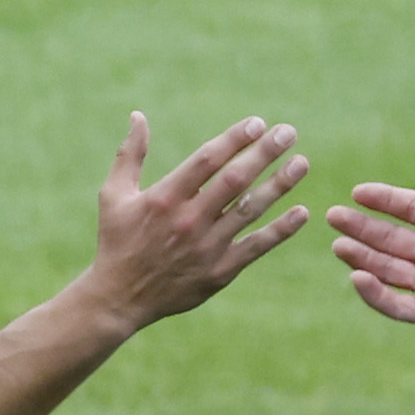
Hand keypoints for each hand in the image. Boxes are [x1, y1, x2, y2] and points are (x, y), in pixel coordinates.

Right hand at [85, 114, 309, 332]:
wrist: (120, 298)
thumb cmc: (117, 241)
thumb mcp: (113, 195)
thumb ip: (129, 155)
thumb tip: (138, 116)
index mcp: (165, 197)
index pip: (207, 160)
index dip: (235, 139)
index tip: (258, 123)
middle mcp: (189, 220)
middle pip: (235, 180)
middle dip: (265, 153)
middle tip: (288, 133)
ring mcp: (207, 247)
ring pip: (251, 210)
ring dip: (279, 185)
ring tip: (301, 164)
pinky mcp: (220, 272)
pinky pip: (257, 246)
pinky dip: (281, 230)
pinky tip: (302, 212)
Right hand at [326, 140, 414, 334]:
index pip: (407, 210)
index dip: (382, 200)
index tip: (356, 192)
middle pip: (389, 240)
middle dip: (360, 229)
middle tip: (332, 217)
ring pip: (386, 270)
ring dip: (361, 257)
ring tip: (338, 245)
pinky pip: (395, 304)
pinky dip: (374, 293)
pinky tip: (357, 276)